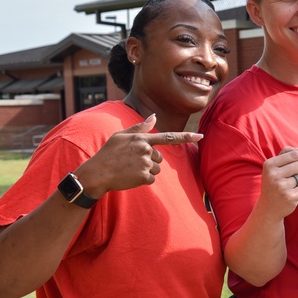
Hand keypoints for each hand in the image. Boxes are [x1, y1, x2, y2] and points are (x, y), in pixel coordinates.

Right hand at [74, 114, 202, 197]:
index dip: (186, 137)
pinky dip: (143, 180)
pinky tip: (130, 177)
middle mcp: (146, 149)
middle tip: (131, 162)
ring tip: (129, 169)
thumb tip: (153, 116)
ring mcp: (145, 163)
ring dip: (146, 171)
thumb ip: (139, 127)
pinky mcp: (144, 177)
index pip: (168, 136)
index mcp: (142, 138)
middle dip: (149, 160)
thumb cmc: (108, 153)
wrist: (96, 173)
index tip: (200, 136)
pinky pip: (151, 179)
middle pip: (159, 157)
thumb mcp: (121, 136)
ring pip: (156, 169)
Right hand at [256, 147, 297, 219]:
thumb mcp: (273, 168)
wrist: (268, 208)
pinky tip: (293, 193)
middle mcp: (274, 175)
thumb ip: (284, 155)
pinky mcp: (290, 197)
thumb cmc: (273, 184)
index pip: (293, 155)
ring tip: (290, 186)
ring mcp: (282, 187)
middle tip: (290, 178)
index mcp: (269, 165)